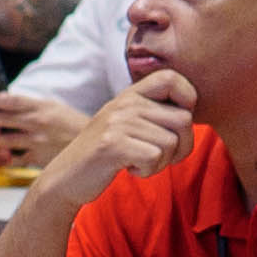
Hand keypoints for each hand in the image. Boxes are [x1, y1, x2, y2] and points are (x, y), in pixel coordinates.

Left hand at [0, 87, 84, 170]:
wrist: (96, 144)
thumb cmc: (70, 124)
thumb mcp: (53, 108)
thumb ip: (31, 106)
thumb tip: (6, 101)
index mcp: (41, 107)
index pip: (11, 100)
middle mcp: (38, 123)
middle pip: (2, 119)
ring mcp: (37, 142)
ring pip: (3, 140)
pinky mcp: (38, 158)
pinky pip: (14, 159)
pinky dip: (4, 157)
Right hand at [43, 71, 197, 207]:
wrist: (65, 178)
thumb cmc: (105, 155)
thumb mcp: (126, 124)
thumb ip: (152, 114)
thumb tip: (190, 114)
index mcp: (130, 95)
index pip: (172, 78)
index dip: (187, 98)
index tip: (175, 124)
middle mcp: (124, 103)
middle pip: (184, 119)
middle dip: (181, 147)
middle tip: (158, 156)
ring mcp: (117, 123)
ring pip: (171, 143)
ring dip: (162, 162)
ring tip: (138, 162)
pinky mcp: (112, 145)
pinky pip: (154, 157)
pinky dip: (148, 171)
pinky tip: (129, 168)